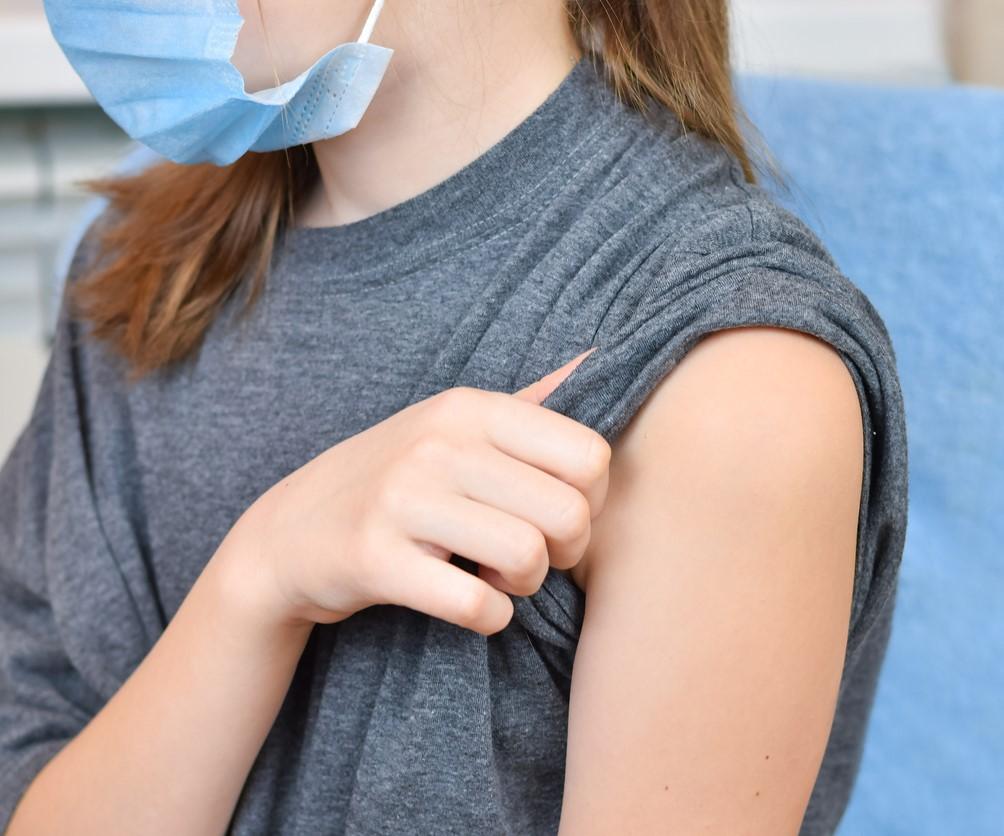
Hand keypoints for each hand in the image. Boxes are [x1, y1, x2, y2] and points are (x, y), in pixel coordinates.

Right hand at [222, 348, 608, 635]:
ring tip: (495, 577)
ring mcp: (402, 498)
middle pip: (569, 513)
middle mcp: (439, 443)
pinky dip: (489, 617)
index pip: (589, 455)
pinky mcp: (375, 557)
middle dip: (565, 552)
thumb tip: (598, 357)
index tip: (554, 515)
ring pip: (527, 557)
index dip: (591, 500)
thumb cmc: (398, 480)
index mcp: (470, 408)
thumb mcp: (454, 425)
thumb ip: (527, 403)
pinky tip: (471, 603)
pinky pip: (476, 605)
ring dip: (523, 585)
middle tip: (531, 557)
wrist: (293, 531)